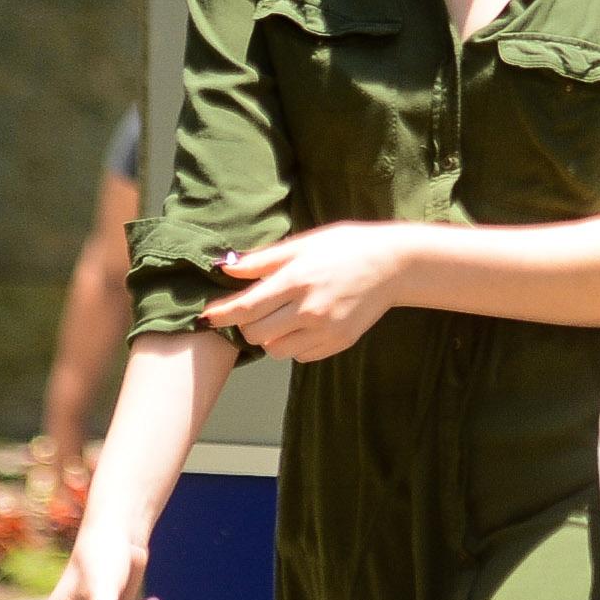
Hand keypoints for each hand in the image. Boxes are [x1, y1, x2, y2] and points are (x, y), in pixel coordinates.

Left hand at [206, 223, 408, 361]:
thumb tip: (226, 267)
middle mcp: (310, 309)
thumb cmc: (347, 247)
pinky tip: (304, 325)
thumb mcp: (304, 244)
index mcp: (297, 280)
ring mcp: (326, 330)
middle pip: (256, 334)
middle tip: (253, 311)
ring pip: (276, 350)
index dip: (221, 314)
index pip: (246, 307)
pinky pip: (301, 356)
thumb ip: (263, 260)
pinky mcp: (339, 343)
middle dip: (246, 325)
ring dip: (271, 338)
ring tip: (282, 318)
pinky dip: (294, 345)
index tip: (205, 317)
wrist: (394, 265)